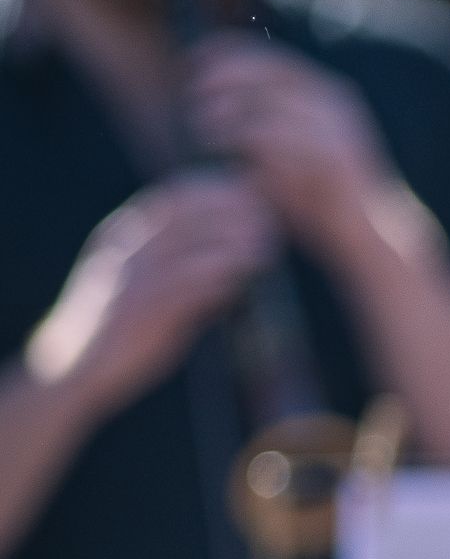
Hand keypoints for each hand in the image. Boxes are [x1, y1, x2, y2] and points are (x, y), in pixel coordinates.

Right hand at [21, 175, 277, 414]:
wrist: (74, 365)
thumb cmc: (117, 322)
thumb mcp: (139, 279)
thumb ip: (173, 260)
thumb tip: (226, 250)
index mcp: (119, 236)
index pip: (169, 198)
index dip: (211, 192)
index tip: (248, 194)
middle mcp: (122, 252)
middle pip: (184, 218)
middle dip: (228, 213)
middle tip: (266, 216)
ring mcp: (130, 280)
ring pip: (188, 249)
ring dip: (231, 244)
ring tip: (266, 244)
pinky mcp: (140, 312)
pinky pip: (185, 288)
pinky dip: (218, 279)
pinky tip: (243, 278)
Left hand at [184, 38, 394, 252]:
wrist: (370, 234)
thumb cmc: (320, 198)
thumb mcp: (285, 155)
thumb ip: (258, 130)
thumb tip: (212, 106)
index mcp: (326, 95)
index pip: (273, 58)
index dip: (231, 52)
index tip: (195, 58)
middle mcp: (335, 101)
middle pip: (270, 70)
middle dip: (227, 75)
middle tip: (193, 89)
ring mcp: (337, 125)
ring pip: (271, 101)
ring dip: (231, 107)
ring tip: (201, 121)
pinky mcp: (332, 151)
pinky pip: (278, 134)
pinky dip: (243, 134)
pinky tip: (221, 141)